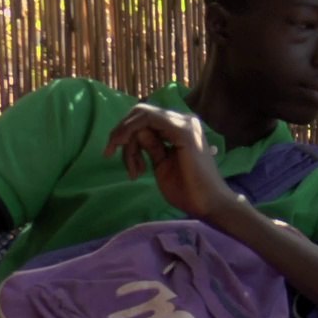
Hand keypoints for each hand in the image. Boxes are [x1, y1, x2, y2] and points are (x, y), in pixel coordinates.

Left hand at [103, 103, 238, 221]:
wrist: (209, 204)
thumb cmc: (188, 190)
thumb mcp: (162, 164)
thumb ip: (151, 147)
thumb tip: (137, 133)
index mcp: (180, 128)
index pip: (145, 119)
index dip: (125, 131)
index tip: (111, 152)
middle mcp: (183, 121)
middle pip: (140, 114)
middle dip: (120, 132)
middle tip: (109, 152)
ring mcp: (184, 123)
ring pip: (141, 115)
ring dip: (125, 137)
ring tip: (132, 168)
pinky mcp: (182, 130)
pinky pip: (147, 119)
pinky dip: (131, 131)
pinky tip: (127, 152)